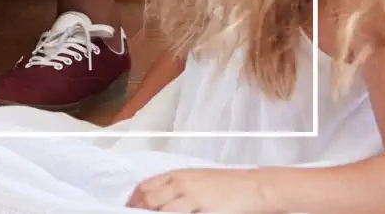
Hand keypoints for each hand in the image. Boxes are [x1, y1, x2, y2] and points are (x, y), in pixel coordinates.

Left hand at [127, 168, 272, 211]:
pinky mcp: (206, 211)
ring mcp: (193, 198)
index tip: (129, 209)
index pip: (144, 188)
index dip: (133, 201)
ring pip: (163, 211)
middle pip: (149, 200)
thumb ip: (175, 188)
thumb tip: (157, 199)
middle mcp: (181, 185)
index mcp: (177, 175)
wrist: (255, 187)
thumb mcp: (196, 180)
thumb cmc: (228, 185)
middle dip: (139, 211)